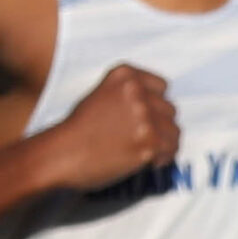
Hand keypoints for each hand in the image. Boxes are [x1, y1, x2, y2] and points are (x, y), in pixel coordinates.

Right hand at [46, 63, 177, 193]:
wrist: (62, 154)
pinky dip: (161, 160)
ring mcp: (144, 117)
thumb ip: (127, 95)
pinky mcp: (149, 142)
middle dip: (160, 126)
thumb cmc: (77, 130)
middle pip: (170, 110)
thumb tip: (156, 110)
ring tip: (145, 152)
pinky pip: (171, 151)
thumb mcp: (100, 96)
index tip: (145, 119)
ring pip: (175, 131)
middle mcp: (137, 92)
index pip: (162, 87)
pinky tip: (145, 163)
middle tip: (141, 140)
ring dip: (164, 144)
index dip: (155, 106)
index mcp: (125, 75)